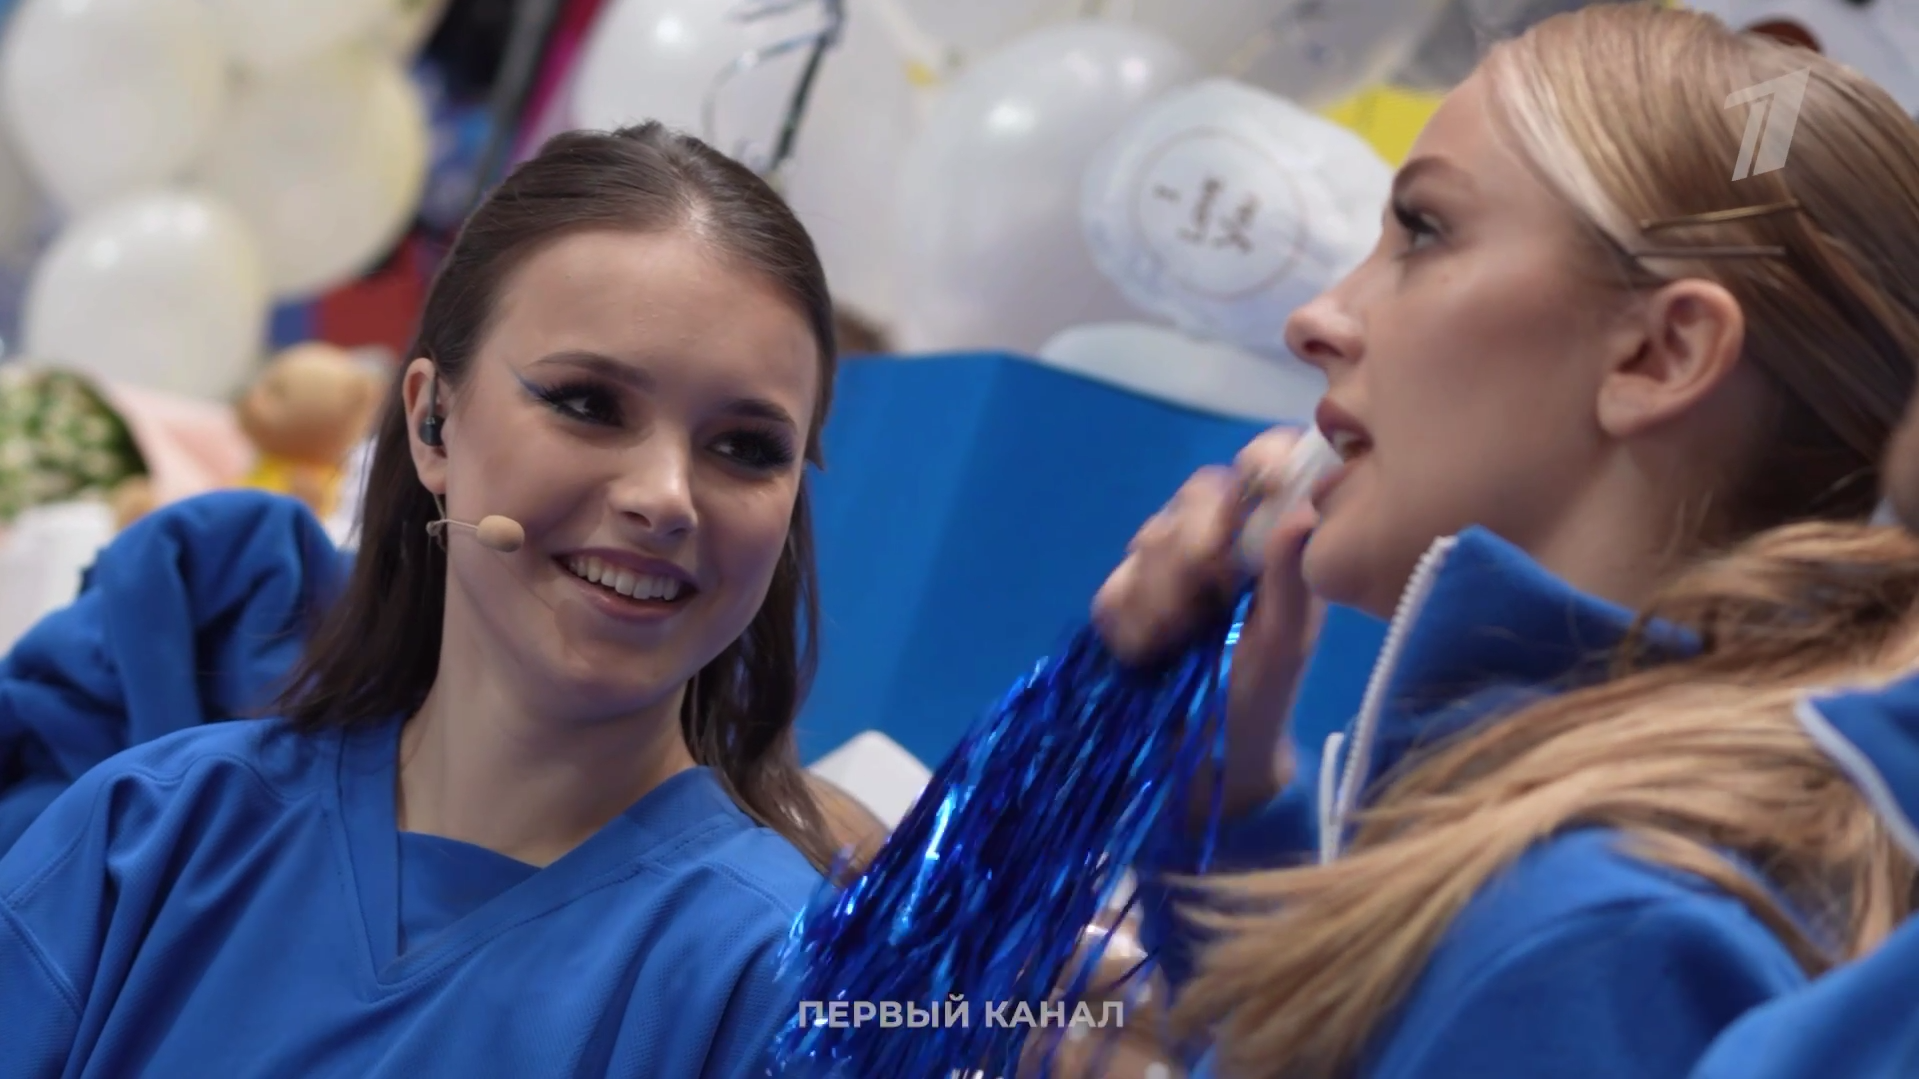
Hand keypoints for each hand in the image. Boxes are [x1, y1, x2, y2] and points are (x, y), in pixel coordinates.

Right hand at [1091, 428, 1323, 819]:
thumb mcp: (1285, 642)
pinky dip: (1128, 619)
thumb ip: (1291, 578)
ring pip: (1151, 536)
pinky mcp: (1127, 599)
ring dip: (1160, 591)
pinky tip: (1145, 651)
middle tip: (1204, 596)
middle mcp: (1224, 541)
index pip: (1270, 463)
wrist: (1208, 761)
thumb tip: (1302, 508)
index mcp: (1275, 541)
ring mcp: (1170, 566)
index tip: (1260, 487)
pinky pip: (1115, 584)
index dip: (1263, 460)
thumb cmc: (1262, 699)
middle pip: (1200, 492)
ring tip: (1175, 640)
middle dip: (1194, 543)